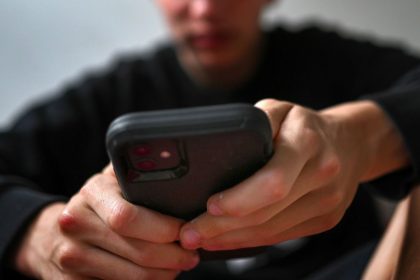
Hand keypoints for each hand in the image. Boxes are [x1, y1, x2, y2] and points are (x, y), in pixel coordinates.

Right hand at [14, 165, 198, 279]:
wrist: (50, 236)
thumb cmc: (96, 206)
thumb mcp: (111, 181)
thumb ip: (136, 173)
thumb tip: (174, 165)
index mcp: (91, 193)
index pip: (128, 217)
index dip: (164, 228)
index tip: (186, 230)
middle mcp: (75, 225)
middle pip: (138, 251)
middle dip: (173, 256)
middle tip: (192, 254)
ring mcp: (71, 257)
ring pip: (133, 277)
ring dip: (164, 274)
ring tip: (179, 265)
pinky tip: (157, 275)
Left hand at [179, 98, 408, 250]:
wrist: (351, 144)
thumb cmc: (305, 124)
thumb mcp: (280, 109)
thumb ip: (253, 124)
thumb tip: (215, 151)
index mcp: (307, 142)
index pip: (272, 181)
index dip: (239, 199)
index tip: (208, 206)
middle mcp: (322, 174)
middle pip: (268, 213)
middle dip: (223, 227)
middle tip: (189, 234)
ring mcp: (328, 202)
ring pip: (273, 231)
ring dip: (233, 239)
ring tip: (201, 240)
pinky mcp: (326, 219)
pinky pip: (283, 236)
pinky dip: (251, 241)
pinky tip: (228, 240)